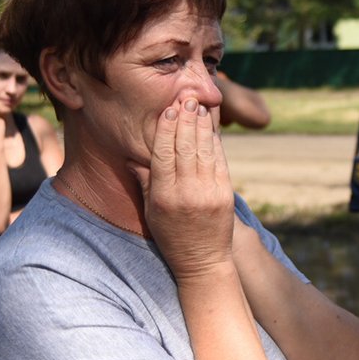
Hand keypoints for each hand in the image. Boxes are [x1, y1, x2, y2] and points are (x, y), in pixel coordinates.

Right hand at [129, 98, 233, 279]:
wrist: (203, 261)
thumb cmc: (171, 236)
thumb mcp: (151, 211)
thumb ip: (145, 181)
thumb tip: (132, 154)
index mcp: (164, 197)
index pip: (163, 155)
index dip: (166, 129)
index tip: (168, 109)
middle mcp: (186, 193)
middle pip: (185, 148)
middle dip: (185, 120)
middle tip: (185, 98)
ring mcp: (209, 193)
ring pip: (204, 151)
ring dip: (202, 126)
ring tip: (199, 106)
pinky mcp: (226, 195)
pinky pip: (220, 162)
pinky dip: (215, 143)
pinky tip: (212, 128)